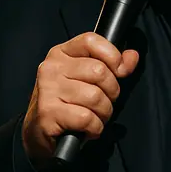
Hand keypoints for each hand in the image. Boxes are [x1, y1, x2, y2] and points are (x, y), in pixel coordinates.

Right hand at [22, 32, 139, 161]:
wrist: (39, 131)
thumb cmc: (67, 102)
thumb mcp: (87, 78)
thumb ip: (112, 65)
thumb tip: (132, 57)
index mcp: (61, 53)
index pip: (91, 40)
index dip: (112, 55)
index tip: (119, 71)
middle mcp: (51, 68)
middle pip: (99, 71)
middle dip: (111, 92)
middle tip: (104, 102)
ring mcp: (48, 90)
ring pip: (95, 97)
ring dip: (104, 113)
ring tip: (95, 116)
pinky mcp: (48, 113)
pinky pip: (86, 118)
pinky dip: (95, 127)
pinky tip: (88, 128)